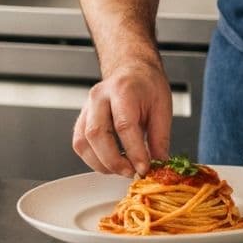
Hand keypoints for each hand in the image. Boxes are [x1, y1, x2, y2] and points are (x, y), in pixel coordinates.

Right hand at [72, 57, 171, 176]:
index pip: (124, 125)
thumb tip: (159, 164)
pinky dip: (92, 159)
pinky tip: (109, 163)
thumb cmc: (147, 86)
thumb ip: (160, 137)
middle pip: (98, 134)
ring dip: (102, 163)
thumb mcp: (162, 107)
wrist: (132, 70)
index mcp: (123, 89)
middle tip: (131, 172)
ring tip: (122, 169)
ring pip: (84, 142)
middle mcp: (100, 97)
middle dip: (114, 161)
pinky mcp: (81, 118)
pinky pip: (80, 143)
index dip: (133, 151)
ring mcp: (87, 107)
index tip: (143, 168)